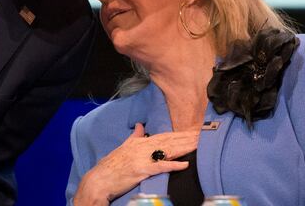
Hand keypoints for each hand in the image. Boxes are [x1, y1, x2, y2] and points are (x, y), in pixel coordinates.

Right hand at [73, 123, 198, 204]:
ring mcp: (142, 158)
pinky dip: (172, 165)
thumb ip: (134, 136)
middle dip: (188, 138)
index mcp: (141, 142)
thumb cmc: (111, 166)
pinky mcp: (141, 170)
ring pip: (168, 150)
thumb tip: (140, 125)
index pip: (165, 136)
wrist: (99, 179)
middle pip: (170, 141)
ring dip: (184, 147)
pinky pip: (159, 167)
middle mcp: (143, 147)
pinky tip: (185, 164)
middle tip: (205, 134)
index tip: (195, 131)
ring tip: (199, 144)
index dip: (181, 134)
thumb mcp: (124, 147)